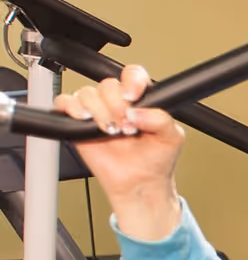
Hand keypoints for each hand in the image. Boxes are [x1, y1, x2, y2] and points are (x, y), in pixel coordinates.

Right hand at [53, 65, 185, 239]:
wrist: (140, 183)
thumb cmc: (156, 160)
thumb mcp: (172, 138)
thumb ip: (161, 119)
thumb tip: (137, 112)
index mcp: (141, 101)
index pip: (132, 75)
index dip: (131, 81)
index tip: (133, 97)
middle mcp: (117, 103)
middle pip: (108, 85)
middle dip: (116, 105)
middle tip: (126, 126)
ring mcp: (97, 112)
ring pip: (87, 93)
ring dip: (99, 111)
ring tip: (112, 131)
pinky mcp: (78, 124)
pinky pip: (64, 103)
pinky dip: (72, 108)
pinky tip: (86, 120)